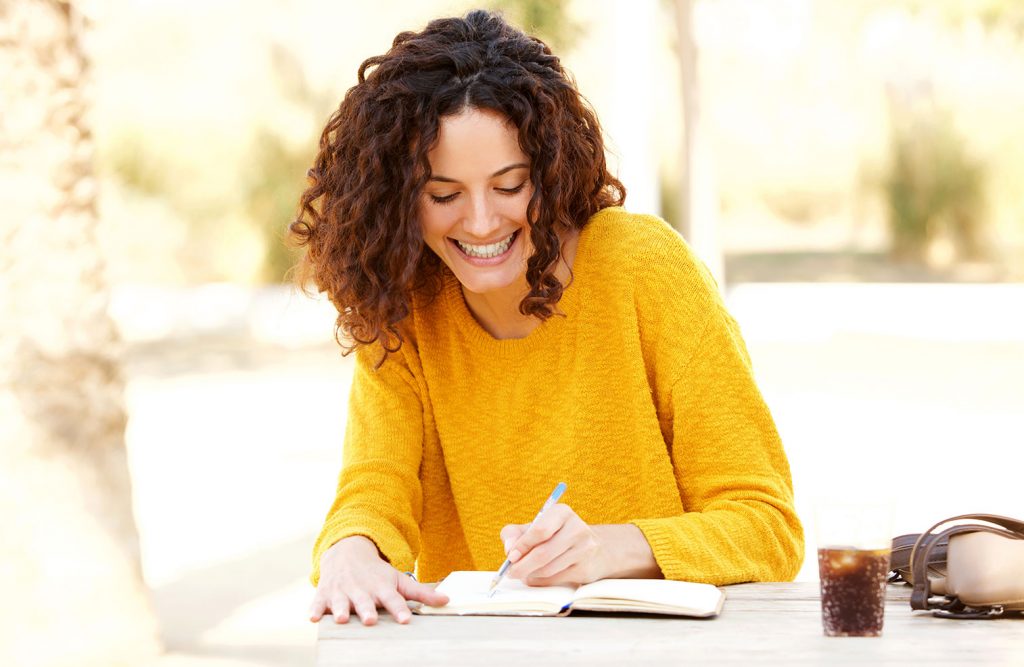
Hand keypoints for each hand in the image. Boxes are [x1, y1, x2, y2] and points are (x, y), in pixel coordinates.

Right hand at [308, 536, 447, 625]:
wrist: (347, 552)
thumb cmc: (377, 573)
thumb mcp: (398, 580)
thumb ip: (421, 593)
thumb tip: (448, 601)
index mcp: (381, 588)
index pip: (393, 600)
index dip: (399, 609)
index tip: (405, 620)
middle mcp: (361, 590)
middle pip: (365, 602)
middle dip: (367, 610)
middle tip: (371, 619)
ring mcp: (342, 592)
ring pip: (341, 602)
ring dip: (341, 610)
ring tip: (341, 619)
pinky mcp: (325, 594)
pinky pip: (318, 603)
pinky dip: (315, 610)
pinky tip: (313, 618)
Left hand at [500, 503, 605, 586]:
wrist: (594, 548)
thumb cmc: (556, 536)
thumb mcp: (535, 527)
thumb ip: (515, 533)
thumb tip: (509, 549)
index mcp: (562, 513)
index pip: (540, 530)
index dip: (522, 545)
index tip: (510, 556)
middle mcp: (577, 529)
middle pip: (543, 553)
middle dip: (522, 566)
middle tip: (511, 572)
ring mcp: (584, 550)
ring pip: (548, 569)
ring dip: (530, 574)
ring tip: (523, 573)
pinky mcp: (585, 569)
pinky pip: (555, 580)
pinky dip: (540, 581)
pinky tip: (536, 576)